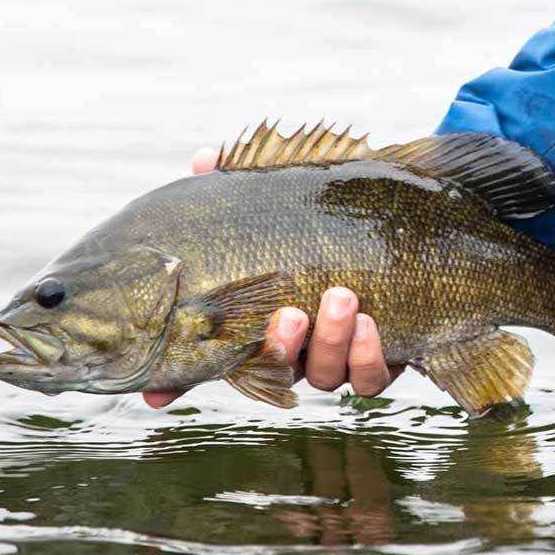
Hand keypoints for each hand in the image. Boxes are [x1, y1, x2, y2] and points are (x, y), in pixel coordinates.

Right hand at [141, 149, 404, 407]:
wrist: (399, 230)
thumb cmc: (326, 214)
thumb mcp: (282, 195)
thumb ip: (241, 184)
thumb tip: (207, 159)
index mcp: (253, 317)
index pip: (204, 358)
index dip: (175, 383)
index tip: (155, 395)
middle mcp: (291, 345)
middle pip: (272, 367)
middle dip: (278, 345)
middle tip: (288, 314)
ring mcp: (334, 356)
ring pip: (325, 375)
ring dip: (332, 340)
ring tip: (342, 296)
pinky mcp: (378, 360)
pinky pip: (371, 379)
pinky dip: (368, 355)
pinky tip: (370, 321)